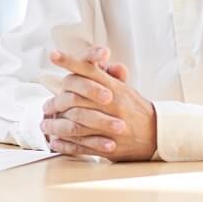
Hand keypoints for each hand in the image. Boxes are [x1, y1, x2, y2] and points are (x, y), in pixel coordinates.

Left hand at [40, 46, 156, 161]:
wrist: (158, 135)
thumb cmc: (136, 109)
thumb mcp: (125, 89)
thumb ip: (110, 75)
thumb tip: (101, 58)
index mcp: (115, 88)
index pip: (89, 70)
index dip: (70, 61)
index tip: (53, 54)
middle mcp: (112, 105)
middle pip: (75, 98)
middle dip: (56, 102)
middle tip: (45, 106)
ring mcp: (110, 127)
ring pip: (75, 124)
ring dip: (55, 125)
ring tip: (44, 125)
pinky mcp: (109, 147)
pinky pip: (81, 145)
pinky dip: (65, 144)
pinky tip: (55, 142)